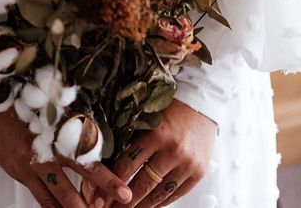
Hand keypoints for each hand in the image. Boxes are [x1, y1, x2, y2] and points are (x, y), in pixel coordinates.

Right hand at [0, 108, 133, 206]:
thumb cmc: (23, 101)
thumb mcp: (52, 107)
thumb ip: (71, 125)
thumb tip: (94, 137)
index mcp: (58, 133)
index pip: (88, 160)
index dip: (106, 179)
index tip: (123, 191)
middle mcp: (45, 152)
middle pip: (73, 186)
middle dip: (93, 204)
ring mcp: (31, 165)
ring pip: (55, 197)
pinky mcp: (19, 172)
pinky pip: (39, 197)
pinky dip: (52, 207)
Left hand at [95, 100, 216, 207]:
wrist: (201, 103)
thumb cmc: (169, 108)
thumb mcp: (147, 117)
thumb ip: (132, 137)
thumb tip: (108, 161)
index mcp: (156, 134)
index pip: (127, 165)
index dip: (111, 183)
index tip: (99, 196)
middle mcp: (173, 150)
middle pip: (142, 184)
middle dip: (123, 202)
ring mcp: (188, 164)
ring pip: (159, 194)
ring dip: (142, 206)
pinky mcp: (199, 172)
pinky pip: (176, 194)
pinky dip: (161, 202)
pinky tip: (149, 205)